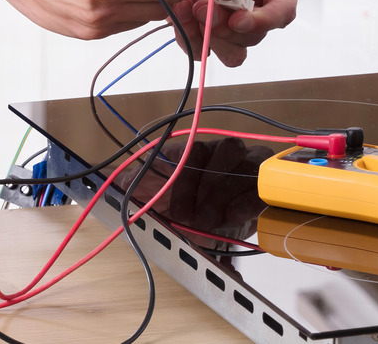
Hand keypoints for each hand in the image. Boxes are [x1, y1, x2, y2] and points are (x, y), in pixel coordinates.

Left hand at [115, 137, 273, 238]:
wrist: (208, 229)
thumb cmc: (178, 207)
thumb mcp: (153, 196)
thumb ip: (134, 185)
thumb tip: (113, 183)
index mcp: (193, 151)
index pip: (192, 149)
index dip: (184, 176)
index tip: (175, 206)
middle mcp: (223, 153)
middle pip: (226, 151)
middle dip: (207, 186)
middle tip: (193, 218)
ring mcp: (247, 167)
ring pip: (247, 165)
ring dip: (224, 195)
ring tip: (209, 222)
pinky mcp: (263, 188)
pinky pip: (262, 187)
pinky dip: (247, 203)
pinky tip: (232, 219)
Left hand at [122, 0, 299, 66]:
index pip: (283, 10)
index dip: (263, 20)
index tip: (237, 20)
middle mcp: (260, 2)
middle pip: (256, 34)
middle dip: (229, 29)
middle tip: (202, 11)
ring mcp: (236, 17)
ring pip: (235, 48)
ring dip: (212, 39)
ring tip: (189, 13)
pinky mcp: (211, 26)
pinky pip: (208, 46)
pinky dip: (194, 39)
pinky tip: (179, 19)